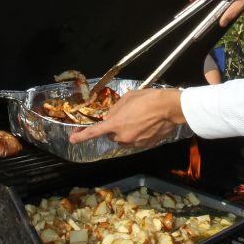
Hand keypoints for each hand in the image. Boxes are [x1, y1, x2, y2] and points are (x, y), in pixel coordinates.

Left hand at [69, 89, 185, 148]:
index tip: (73, 139)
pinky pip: (135, 141)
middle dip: (114, 127)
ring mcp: (134, 143)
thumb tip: (110, 116)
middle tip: (126, 116)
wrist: (170, 108)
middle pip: (111, 135)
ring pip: (123, 139)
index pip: (94, 132)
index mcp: (116, 124)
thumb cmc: (148, 99)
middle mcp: (123, 137)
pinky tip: (146, 124)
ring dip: (126, 131)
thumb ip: (115, 109)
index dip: (82, 136)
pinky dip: (137, 134)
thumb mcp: (128, 98)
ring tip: (139, 118)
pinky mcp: (145, 145)